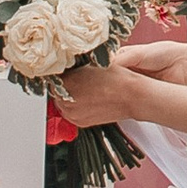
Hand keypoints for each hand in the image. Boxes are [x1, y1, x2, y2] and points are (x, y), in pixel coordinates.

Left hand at [53, 55, 173, 128]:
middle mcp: (66, 102)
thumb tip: (64, 71)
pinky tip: (88, 98)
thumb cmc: (115, 79)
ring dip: (70, 96)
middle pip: (56, 92)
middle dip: (65, 86)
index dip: (61, 73)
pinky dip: (76, 106)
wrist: (131, 95)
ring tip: (85, 88)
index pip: (54, 77)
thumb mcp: (90, 65)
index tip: (66, 71)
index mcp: (66, 84)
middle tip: (77, 79)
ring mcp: (73, 114)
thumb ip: (72, 69)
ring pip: (63, 103)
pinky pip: (72, 113)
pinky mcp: (81, 122)